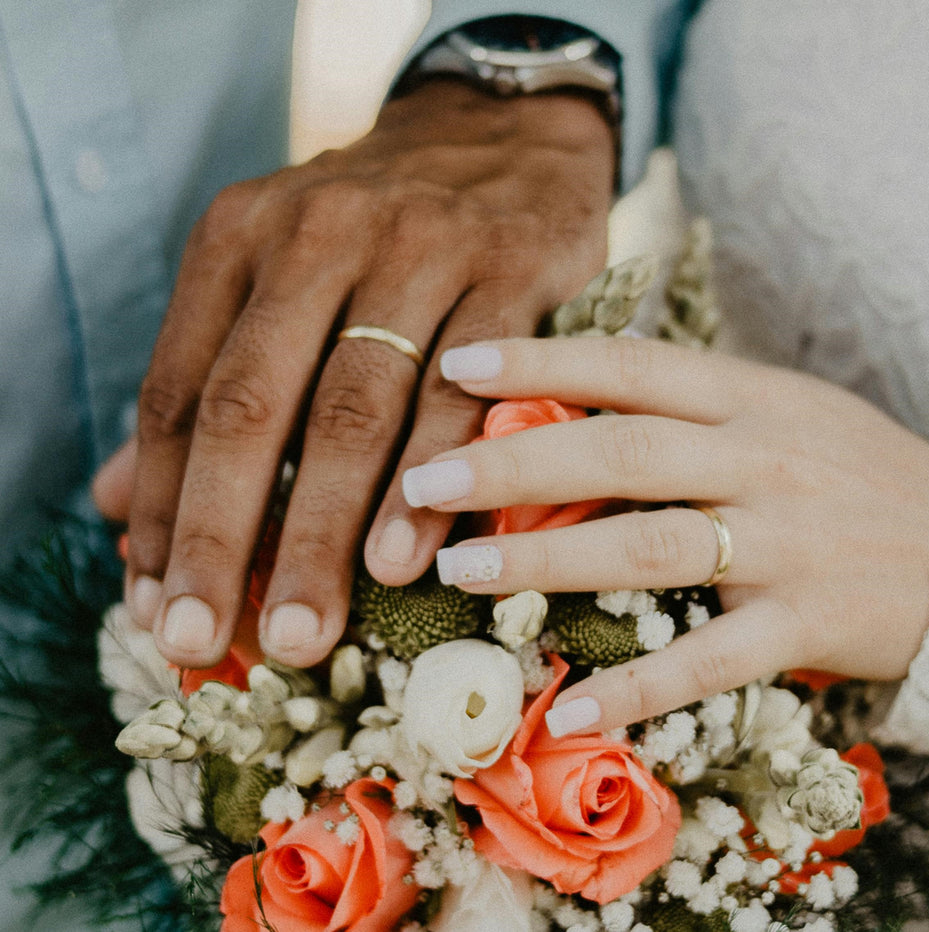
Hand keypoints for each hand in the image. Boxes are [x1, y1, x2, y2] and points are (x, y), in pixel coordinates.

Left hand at [115, 80, 614, 668]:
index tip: (154, 603)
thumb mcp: (273, 273)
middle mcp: (318, 233)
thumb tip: (115, 502)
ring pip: (357, 406)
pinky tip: (409, 556)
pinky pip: (470, 387)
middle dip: (223, 534)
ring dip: (325, 526)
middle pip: (254, 405)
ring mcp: (419, 247)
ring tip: (304, 623)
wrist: (500, 134)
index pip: (179, 390)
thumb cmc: (378, 229)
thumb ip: (202, 378)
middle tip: (204, 640)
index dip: (159, 505)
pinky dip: (435, 475)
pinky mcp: (509, 269)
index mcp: (240, 239)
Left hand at [401, 336, 928, 732]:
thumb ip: (689, 406)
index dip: (541, 360)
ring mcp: (787, 543)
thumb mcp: (780, 412)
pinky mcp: (809, 622)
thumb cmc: (849, 472)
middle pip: (621, 454)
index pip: (631, 366)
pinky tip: (572, 703)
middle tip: (422, 482)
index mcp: (752, 398)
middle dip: (513, 466)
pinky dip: (642, 684)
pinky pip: (713, 657)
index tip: (456, 365)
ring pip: (651, 547)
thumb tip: (572, 394)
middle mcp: (763, 460)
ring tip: (462, 568)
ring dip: (548, 560)